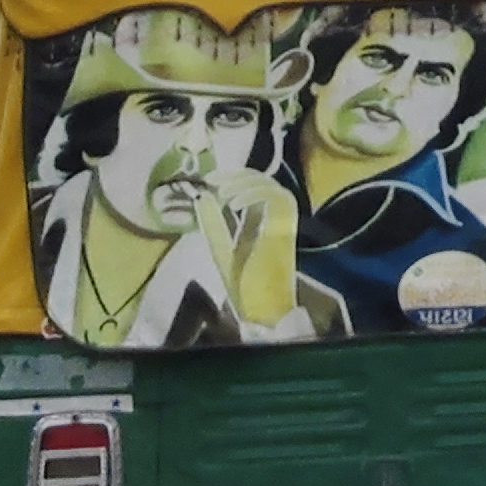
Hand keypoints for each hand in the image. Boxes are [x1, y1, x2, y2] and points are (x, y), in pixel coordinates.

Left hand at [207, 167, 301, 328]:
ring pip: (271, 185)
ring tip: (222, 191)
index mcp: (260, 221)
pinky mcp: (283, 228)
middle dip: (236, 174)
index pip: (252, 186)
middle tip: (212, 179)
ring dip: (245, 182)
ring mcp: (281, 221)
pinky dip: (254, 194)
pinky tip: (232, 203)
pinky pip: (276, 198)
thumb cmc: (245, 287)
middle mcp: (273, 216)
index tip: (208, 180)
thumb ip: (213, 224)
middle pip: (263, 179)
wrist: (261, 311)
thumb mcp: (221, 250)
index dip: (232, 177)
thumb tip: (201, 197)